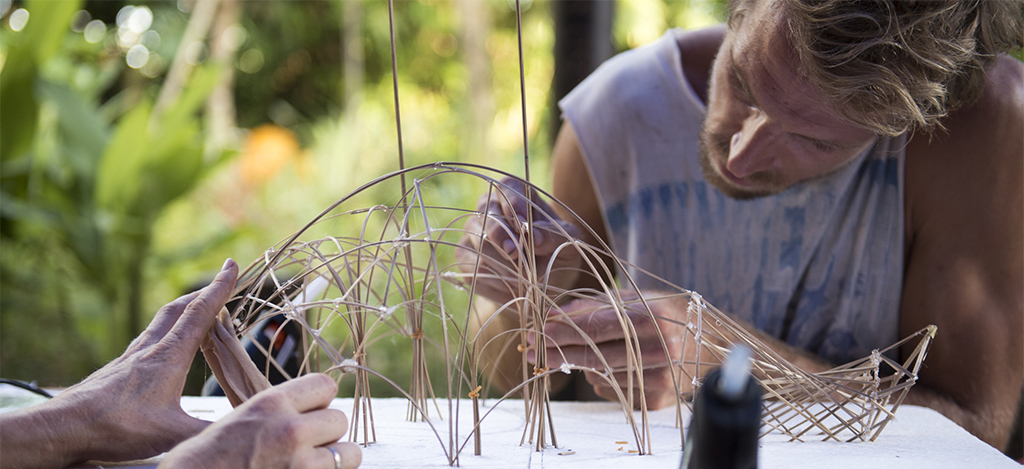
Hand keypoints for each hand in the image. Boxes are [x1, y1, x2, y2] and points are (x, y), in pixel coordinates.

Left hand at [0, 259, 238, 468]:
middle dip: (202, 294)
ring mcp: (130, 357)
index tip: (232, 267)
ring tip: (195, 313)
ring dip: (182, 311)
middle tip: (220, 286)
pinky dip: (164, 333)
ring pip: (161, 323)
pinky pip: (147, 340)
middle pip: (179, 309)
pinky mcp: (117, 370)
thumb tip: (240, 429)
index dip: (220, 288)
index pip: (200, 313)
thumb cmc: (116, 426)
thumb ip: (208, 431)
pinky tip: (162, 349)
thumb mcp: (172, 433)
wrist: (65, 427)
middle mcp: (150, 349)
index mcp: (169, 356)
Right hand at [160, 374, 360, 468]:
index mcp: (272, 403)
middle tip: (306, 445)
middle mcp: (291, 429)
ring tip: (309, 464)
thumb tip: (312, 409)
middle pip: (340, 419)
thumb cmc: (206, 459)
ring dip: (334, 459)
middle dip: (326, 433)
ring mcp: (301, 463)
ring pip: (349, 452)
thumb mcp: (240, 419)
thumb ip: (277, 412)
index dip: (321, 401)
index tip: (313, 412)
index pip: (326, 386)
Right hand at [456, 177, 583, 304]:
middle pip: (487, 212)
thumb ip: (554, 236)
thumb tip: (533, 236)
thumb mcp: (567, 245)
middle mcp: (490, 207)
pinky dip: (495, 280)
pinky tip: (512, 287)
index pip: (508, 187)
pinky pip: (474, 267)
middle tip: (515, 253)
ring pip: (479, 241)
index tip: (522, 224)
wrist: (540, 288)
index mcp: (517, 194)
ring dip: (503, 263)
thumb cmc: (557, 256)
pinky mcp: (464, 257)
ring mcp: (473, 231)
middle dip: (501, 234)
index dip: (513, 202)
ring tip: (524, 277)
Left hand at [531, 290, 693, 408]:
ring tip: (578, 353)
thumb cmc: (666, 315)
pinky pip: (613, 391)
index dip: (562, 331)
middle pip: (595, 355)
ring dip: (582, 365)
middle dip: (559, 352)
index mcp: (653, 316)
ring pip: (601, 376)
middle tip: (533, 350)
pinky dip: (602, 379)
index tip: (536, 332)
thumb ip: (594, 304)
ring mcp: (661, 377)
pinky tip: (611, 367)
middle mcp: (660, 348)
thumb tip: (553, 315)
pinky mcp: (659, 400)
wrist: (710, 345)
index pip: (596, 326)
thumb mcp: (635, 298)